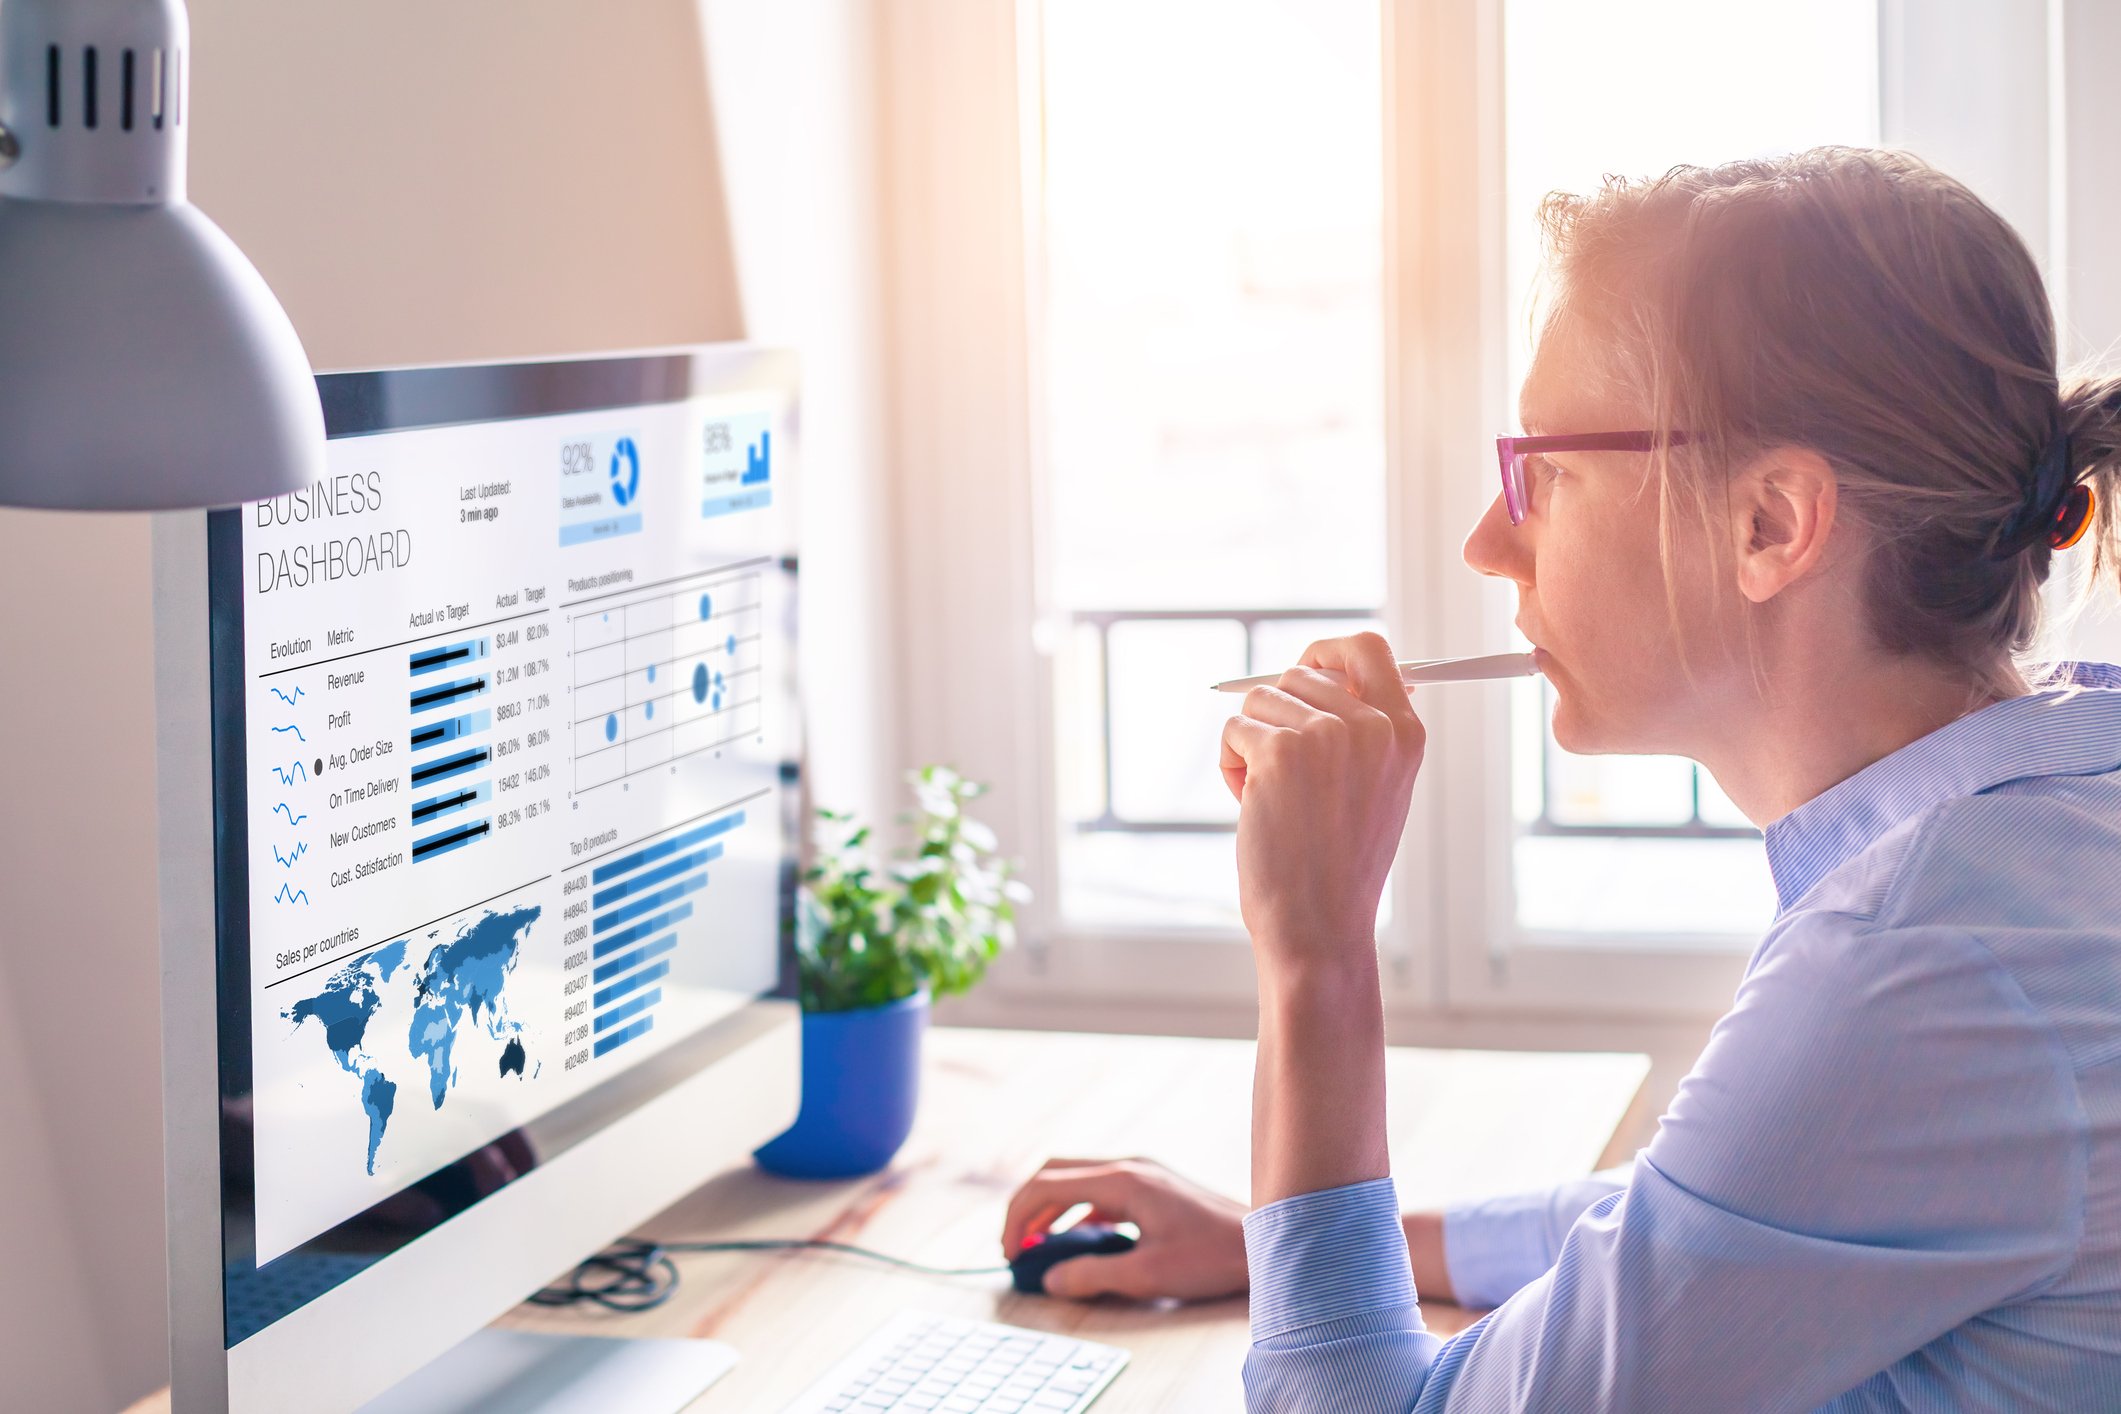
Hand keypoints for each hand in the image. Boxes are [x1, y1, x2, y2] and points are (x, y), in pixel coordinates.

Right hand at [999, 1157, 1248, 1301]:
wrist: (1264, 1241)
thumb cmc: (1212, 1256)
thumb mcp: (1146, 1274)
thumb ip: (1092, 1275)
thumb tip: (1051, 1279)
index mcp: (1122, 1181)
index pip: (1047, 1184)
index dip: (1017, 1217)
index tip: (1009, 1251)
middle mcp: (1128, 1166)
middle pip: (1056, 1173)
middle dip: (1027, 1207)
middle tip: (1014, 1245)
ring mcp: (1142, 1172)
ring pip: (1077, 1179)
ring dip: (1052, 1210)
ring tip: (1039, 1246)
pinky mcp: (1153, 1185)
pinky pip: (1100, 1190)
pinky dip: (1079, 1212)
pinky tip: (1081, 1242)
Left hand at [1218, 632, 1425, 976]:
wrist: (1320, 925)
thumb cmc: (1339, 865)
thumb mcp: (1377, 789)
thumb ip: (1363, 729)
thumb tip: (1324, 671)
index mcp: (1405, 733)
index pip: (1368, 648)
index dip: (1327, 652)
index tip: (1305, 668)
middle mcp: (1372, 726)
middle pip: (1299, 673)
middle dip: (1277, 716)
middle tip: (1283, 775)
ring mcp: (1327, 735)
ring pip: (1259, 700)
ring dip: (1251, 745)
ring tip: (1272, 799)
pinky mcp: (1279, 751)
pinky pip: (1234, 730)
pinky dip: (1231, 767)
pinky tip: (1251, 808)